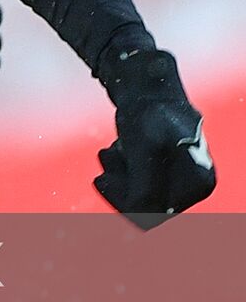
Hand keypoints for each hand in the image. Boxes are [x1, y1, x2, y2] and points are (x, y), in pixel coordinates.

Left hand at [94, 50, 216, 228]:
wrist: (146, 83)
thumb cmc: (148, 114)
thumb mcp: (144, 152)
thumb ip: (144, 188)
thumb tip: (142, 218)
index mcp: (200, 183)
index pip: (154, 215)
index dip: (123, 202)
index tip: (101, 179)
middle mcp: (195, 184)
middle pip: (145, 207)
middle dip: (120, 187)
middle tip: (104, 160)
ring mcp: (180, 175)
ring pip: (138, 195)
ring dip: (118, 176)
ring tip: (109, 151)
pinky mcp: (164, 166)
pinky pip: (136, 183)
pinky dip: (120, 169)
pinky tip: (112, 149)